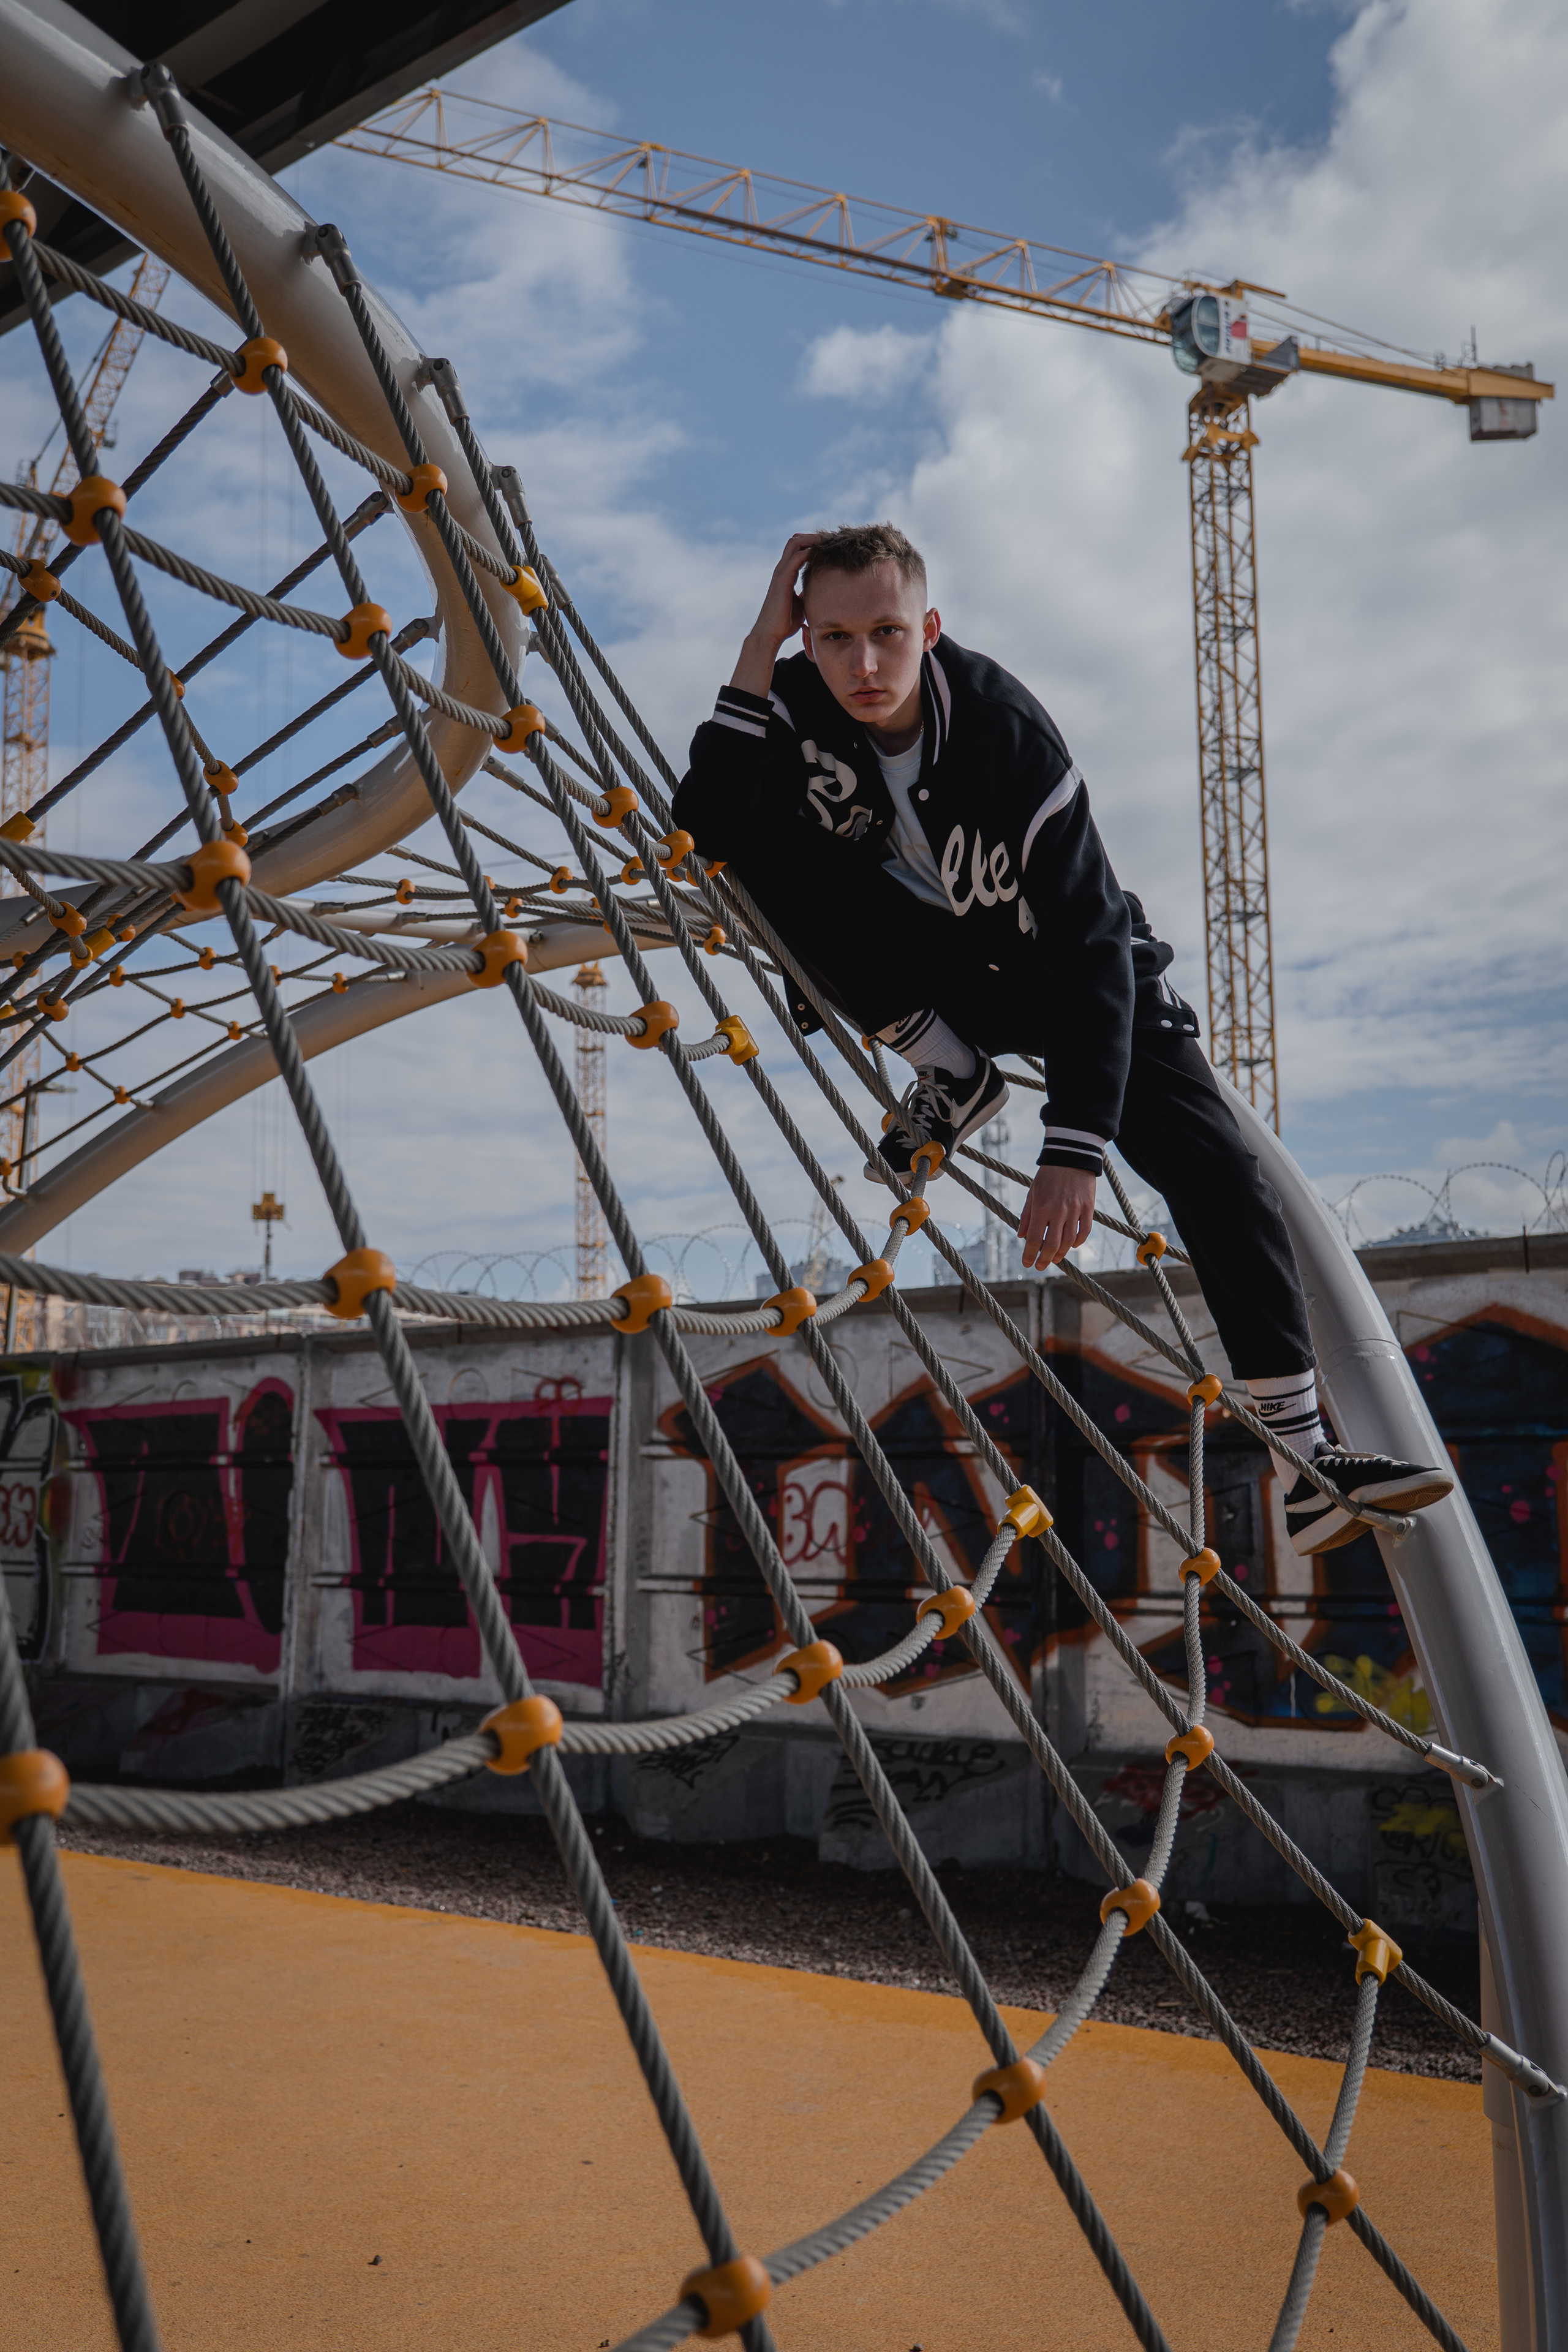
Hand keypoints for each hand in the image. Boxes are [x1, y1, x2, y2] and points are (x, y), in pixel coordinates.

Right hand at [730, 533, 824, 693]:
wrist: (770, 634)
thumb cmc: (785, 623)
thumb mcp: (801, 605)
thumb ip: (807, 596)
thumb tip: (818, 594)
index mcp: (786, 574)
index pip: (798, 549)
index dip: (813, 544)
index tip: (830, 546)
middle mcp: (782, 569)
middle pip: (796, 540)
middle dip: (814, 536)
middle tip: (831, 539)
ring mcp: (781, 572)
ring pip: (795, 543)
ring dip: (812, 539)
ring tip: (828, 540)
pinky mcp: (782, 579)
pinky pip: (796, 557)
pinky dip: (810, 551)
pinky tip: (822, 553)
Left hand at [1019, 1166, 1096, 1268]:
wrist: (1071, 1156)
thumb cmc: (1048, 1175)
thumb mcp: (1032, 1193)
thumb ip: (1027, 1216)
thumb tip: (1021, 1236)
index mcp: (1042, 1207)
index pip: (1035, 1239)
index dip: (1029, 1254)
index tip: (1027, 1263)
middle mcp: (1059, 1211)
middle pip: (1052, 1245)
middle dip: (1044, 1260)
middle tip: (1040, 1266)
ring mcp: (1075, 1210)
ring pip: (1069, 1242)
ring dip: (1060, 1254)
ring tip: (1054, 1258)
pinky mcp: (1088, 1208)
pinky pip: (1084, 1232)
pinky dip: (1078, 1243)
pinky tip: (1072, 1246)